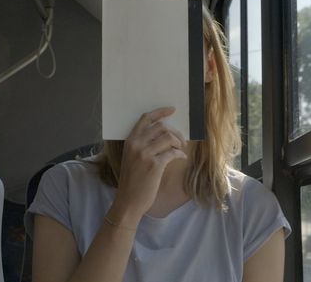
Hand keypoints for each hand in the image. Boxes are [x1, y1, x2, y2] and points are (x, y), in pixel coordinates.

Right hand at [110, 107, 186, 222]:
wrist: (128, 201)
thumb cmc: (132, 181)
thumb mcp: (131, 158)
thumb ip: (142, 145)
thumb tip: (165, 135)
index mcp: (130, 141)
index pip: (145, 118)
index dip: (160, 112)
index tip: (172, 110)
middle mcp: (136, 145)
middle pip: (161, 127)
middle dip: (176, 132)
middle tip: (182, 141)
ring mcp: (145, 154)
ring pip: (169, 137)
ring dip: (179, 143)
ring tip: (181, 150)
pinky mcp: (154, 165)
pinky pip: (173, 152)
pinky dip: (180, 154)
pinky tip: (181, 158)